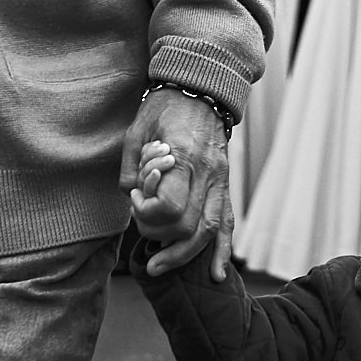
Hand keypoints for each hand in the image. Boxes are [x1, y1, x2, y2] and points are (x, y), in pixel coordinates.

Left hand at [121, 88, 231, 279]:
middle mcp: (207, 172)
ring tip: (161, 267)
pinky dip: (223, 250)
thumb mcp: (137, 131)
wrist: (202, 88)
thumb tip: (131, 198)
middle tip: (141, 227)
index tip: (134, 198)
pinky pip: (228, 222)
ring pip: (210, 230)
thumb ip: (131, 169)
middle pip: (189, 225)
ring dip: (185, 254)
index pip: (170, 206)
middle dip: (159, 235)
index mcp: (184, 156)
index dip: (146, 212)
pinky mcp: (226, 183)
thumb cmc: (164, 107)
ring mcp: (221, 179)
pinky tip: (217, 273)